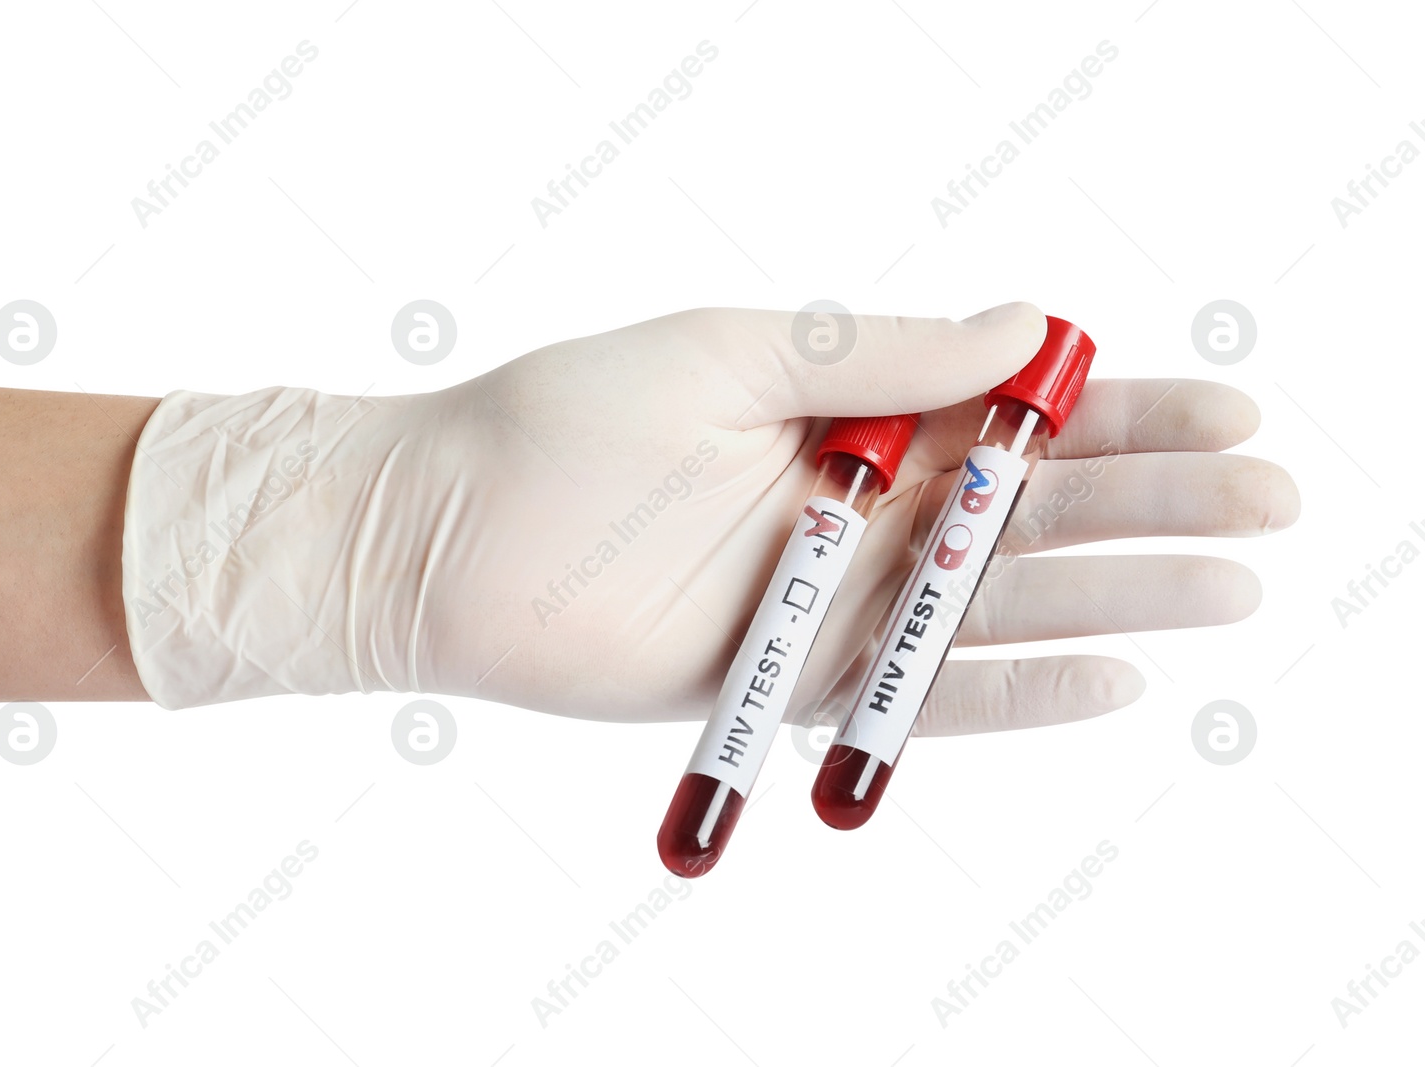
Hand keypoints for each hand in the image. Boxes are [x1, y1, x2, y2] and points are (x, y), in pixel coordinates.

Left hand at [363, 303, 1298, 731]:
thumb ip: (877, 352)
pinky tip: (1113, 675)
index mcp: (853, 413)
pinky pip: (922, 695)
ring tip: (1232, 585)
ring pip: (999, 602)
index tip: (1226, 408)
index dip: (1123, 411)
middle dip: (1155, 499)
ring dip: (1118, 594)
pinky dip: (1013, 691)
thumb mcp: (735, 352)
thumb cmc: (571, 421)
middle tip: (1269, 498)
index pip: (1016, 414)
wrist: (449, 535)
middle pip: (1035, 510)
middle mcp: (861, 510)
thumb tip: (1024, 329)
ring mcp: (835, 602)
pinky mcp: (796, 682)